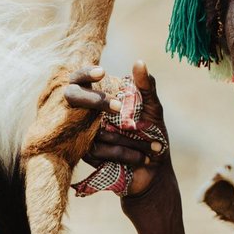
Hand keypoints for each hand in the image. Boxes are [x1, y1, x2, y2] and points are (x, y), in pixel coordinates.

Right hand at [64, 60, 169, 197]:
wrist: (154, 171)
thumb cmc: (153, 135)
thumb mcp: (152, 109)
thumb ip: (146, 87)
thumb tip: (138, 62)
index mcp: (103, 99)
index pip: (80, 79)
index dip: (85, 74)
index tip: (101, 72)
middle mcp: (90, 114)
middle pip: (78, 100)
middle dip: (98, 101)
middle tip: (121, 108)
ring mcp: (86, 134)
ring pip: (98, 130)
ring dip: (129, 138)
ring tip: (152, 145)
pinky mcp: (88, 154)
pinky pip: (100, 149)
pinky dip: (125, 153)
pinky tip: (142, 157)